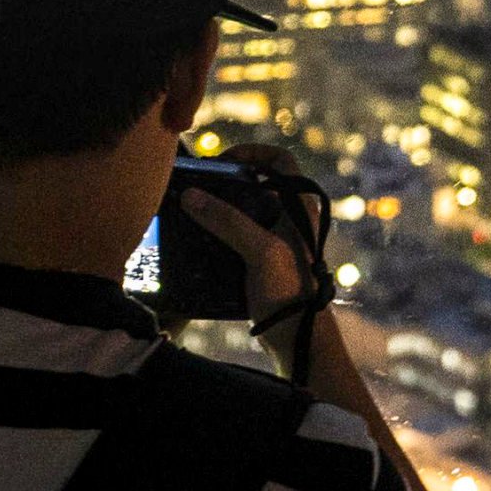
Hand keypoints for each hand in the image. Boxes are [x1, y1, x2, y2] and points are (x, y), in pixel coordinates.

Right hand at [179, 143, 315, 359]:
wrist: (298, 339)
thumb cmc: (288, 290)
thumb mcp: (259, 250)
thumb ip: (226, 221)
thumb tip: (190, 195)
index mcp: (300, 207)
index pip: (281, 159)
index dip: (253, 151)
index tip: (224, 160)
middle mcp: (293, 219)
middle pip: (258, 184)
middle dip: (228, 183)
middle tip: (200, 188)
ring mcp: (280, 241)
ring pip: (247, 212)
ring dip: (222, 210)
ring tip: (194, 213)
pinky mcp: (266, 262)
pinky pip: (241, 237)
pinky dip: (222, 234)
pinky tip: (201, 242)